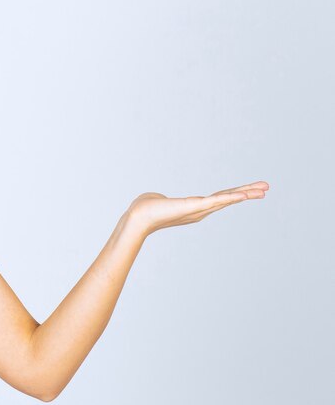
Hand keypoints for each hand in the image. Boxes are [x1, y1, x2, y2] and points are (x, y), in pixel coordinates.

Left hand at [126, 181, 268, 236]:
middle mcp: (200, 210)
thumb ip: (163, 201)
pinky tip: (244, 195)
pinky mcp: (194, 207)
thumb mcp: (159, 202)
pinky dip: (231, 198)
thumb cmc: (145, 209)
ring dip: (246, 194)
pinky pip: (216, 201)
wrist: (138, 217)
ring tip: (263, 189)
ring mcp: (199, 209)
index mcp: (195, 208)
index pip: (220, 198)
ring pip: (227, 199)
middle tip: (267, 188)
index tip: (251, 191)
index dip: (236, 194)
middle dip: (248, 193)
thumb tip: (157, 200)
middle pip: (228, 199)